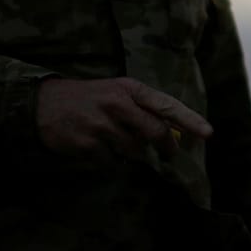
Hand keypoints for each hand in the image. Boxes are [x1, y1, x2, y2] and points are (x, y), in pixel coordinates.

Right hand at [35, 77, 212, 162]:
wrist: (42, 104)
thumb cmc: (86, 98)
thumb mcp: (114, 91)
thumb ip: (140, 109)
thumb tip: (168, 134)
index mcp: (128, 88)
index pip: (166, 105)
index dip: (189, 120)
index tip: (208, 134)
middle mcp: (118, 104)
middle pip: (156, 133)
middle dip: (166, 148)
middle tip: (168, 154)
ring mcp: (103, 125)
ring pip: (135, 151)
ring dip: (130, 153)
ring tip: (113, 140)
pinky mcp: (89, 144)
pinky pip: (112, 162)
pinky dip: (109, 161)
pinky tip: (96, 148)